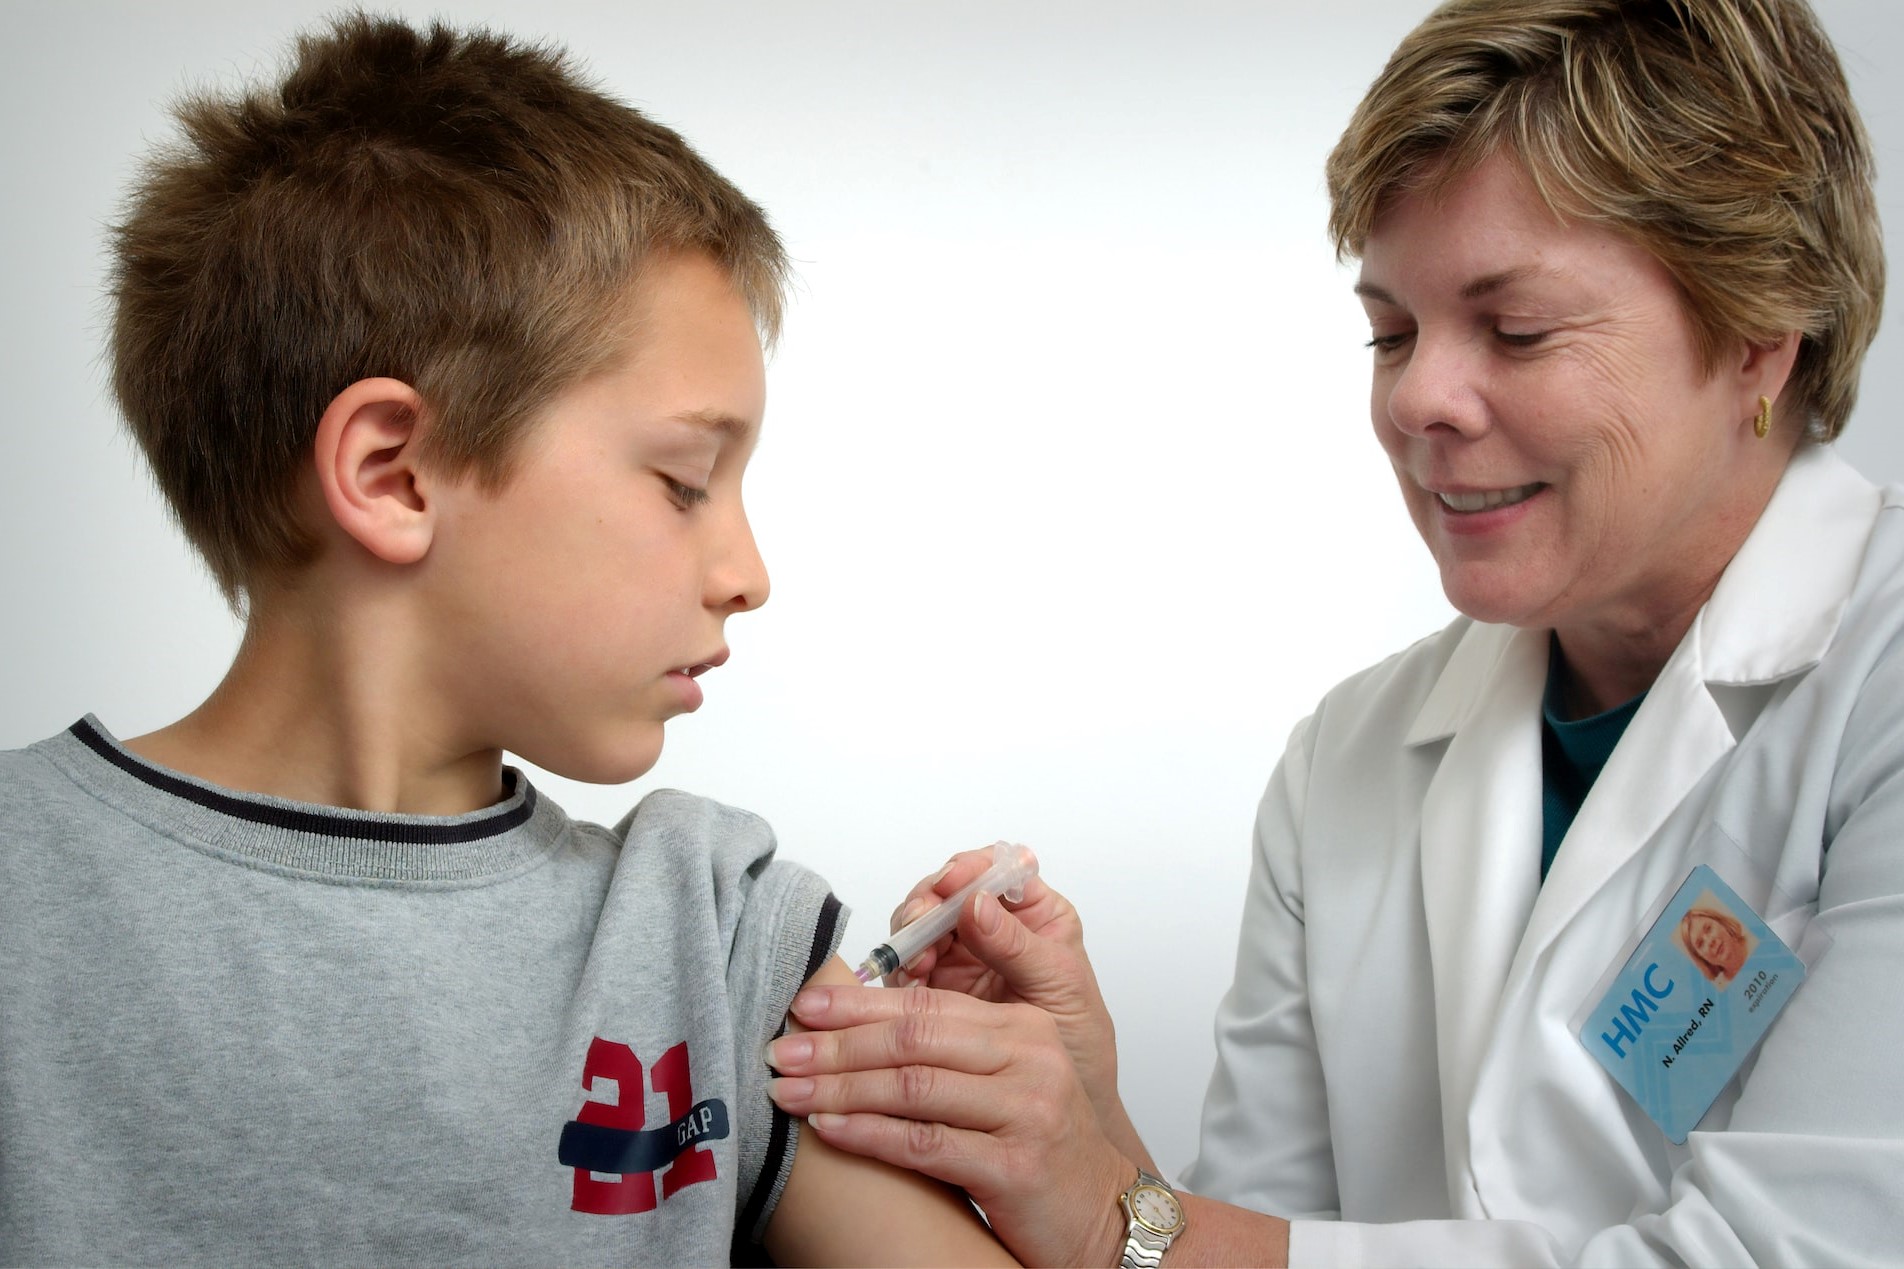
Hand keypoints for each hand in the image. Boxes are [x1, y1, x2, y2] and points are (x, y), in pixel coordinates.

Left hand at [767, 979, 1132, 1267]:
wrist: (1101, 1216)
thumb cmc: (1041, 1148)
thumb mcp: (1004, 1082)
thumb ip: (950, 1051)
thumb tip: (854, 1030)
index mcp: (1023, 1026)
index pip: (927, 1001)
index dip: (859, 1002)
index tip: (804, 1005)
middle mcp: (1030, 1058)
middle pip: (914, 1036)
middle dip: (838, 1042)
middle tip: (782, 1050)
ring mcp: (1027, 1110)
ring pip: (914, 1086)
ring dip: (840, 1087)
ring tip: (790, 1091)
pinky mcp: (1016, 1165)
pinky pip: (925, 1144)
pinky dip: (868, 1133)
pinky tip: (828, 1128)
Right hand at [887, 851, 1120, 1116]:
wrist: (1057, 1116)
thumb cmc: (1078, 1044)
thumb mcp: (1061, 989)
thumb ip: (1021, 946)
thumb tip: (977, 903)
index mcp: (1034, 914)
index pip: (997, 869)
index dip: (971, 868)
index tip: (954, 882)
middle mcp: (992, 928)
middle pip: (947, 891)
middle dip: (929, 902)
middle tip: (921, 922)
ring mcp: (959, 957)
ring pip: (919, 925)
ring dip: (910, 936)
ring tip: (917, 964)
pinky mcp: (932, 990)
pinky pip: (905, 967)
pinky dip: (900, 971)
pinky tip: (909, 985)